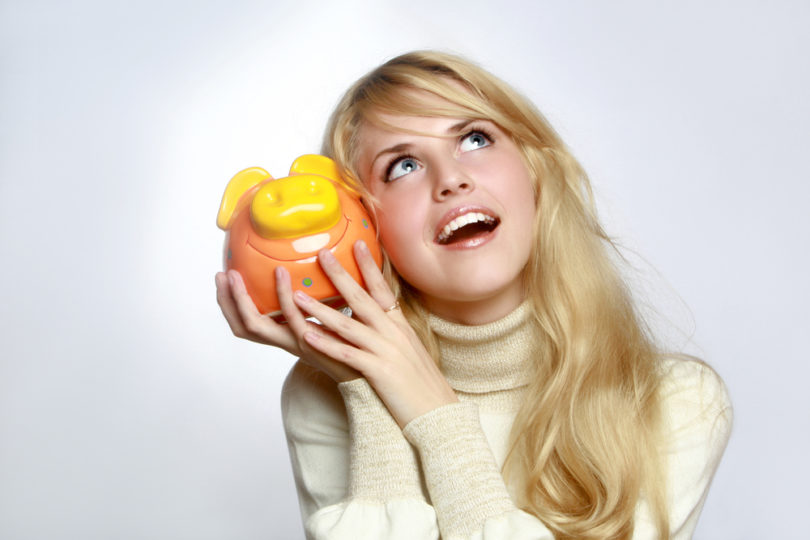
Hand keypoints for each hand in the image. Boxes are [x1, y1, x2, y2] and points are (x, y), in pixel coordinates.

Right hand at [215, 267, 358, 382]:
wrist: (375, 368)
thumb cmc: (358, 337)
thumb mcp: (334, 312)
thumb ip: (323, 292)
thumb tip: (323, 255)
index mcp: (288, 334)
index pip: (249, 323)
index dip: (231, 304)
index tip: (224, 278)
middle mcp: (287, 341)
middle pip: (243, 327)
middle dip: (227, 302)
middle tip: (221, 275)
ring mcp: (297, 343)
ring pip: (256, 325)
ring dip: (242, 299)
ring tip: (236, 274)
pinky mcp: (314, 342)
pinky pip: (291, 319)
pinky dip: (282, 296)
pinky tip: (281, 274)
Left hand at [292, 240, 458, 426]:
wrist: (438, 414)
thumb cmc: (421, 386)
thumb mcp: (409, 351)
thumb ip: (391, 333)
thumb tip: (375, 320)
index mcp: (400, 326)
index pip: (383, 290)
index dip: (370, 267)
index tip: (358, 244)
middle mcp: (394, 333)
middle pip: (362, 299)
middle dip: (340, 276)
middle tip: (321, 255)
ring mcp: (387, 351)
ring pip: (349, 325)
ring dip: (321, 309)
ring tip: (297, 296)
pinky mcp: (380, 372)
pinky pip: (348, 354)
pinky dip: (327, 344)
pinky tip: (307, 336)